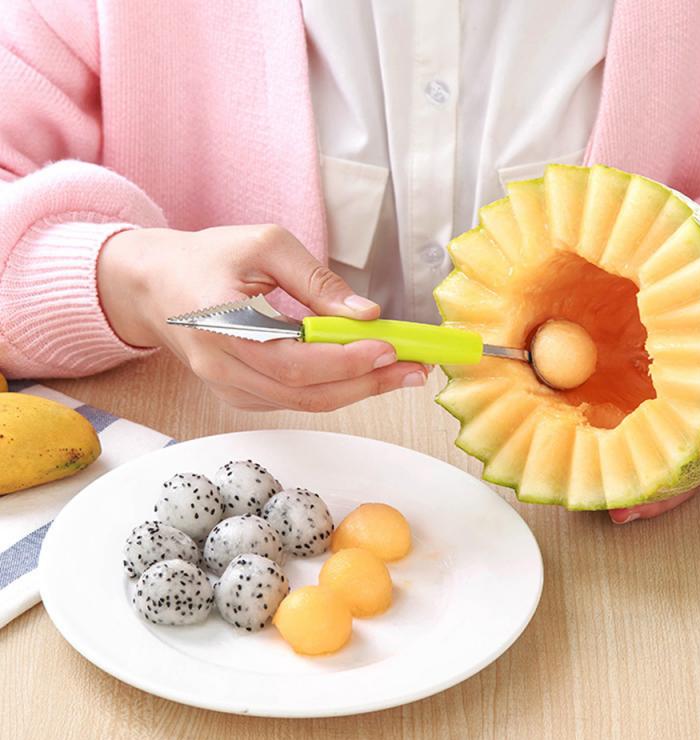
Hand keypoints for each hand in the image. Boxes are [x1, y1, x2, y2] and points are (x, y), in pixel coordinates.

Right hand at [97, 225, 427, 410]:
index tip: (389, 347)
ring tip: (402, 371)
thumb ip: (315, 280)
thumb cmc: (205, 258)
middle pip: (306, 393)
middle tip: (414, 369)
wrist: (154, 286)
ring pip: (305, 402)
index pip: (292, 361)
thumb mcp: (264, 245)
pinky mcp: (240, 395)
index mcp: (221, 328)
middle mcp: (222, 369)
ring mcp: (229, 389)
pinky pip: (294, 400)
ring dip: (358, 389)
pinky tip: (365, 373)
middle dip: (367, 383)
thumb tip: (364, 313)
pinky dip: (334, 388)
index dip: (344, 361)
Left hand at [610, 263, 699, 522]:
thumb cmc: (699, 305)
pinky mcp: (622, 419)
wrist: (653, 295)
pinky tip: (593, 481)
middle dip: (673, 495)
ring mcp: (661, 425)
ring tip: (616, 508)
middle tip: (643, 508)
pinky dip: (610, 466)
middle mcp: (699, 424)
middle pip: (694, 471)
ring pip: (657, 471)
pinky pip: (620, 448)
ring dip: (638, 494)